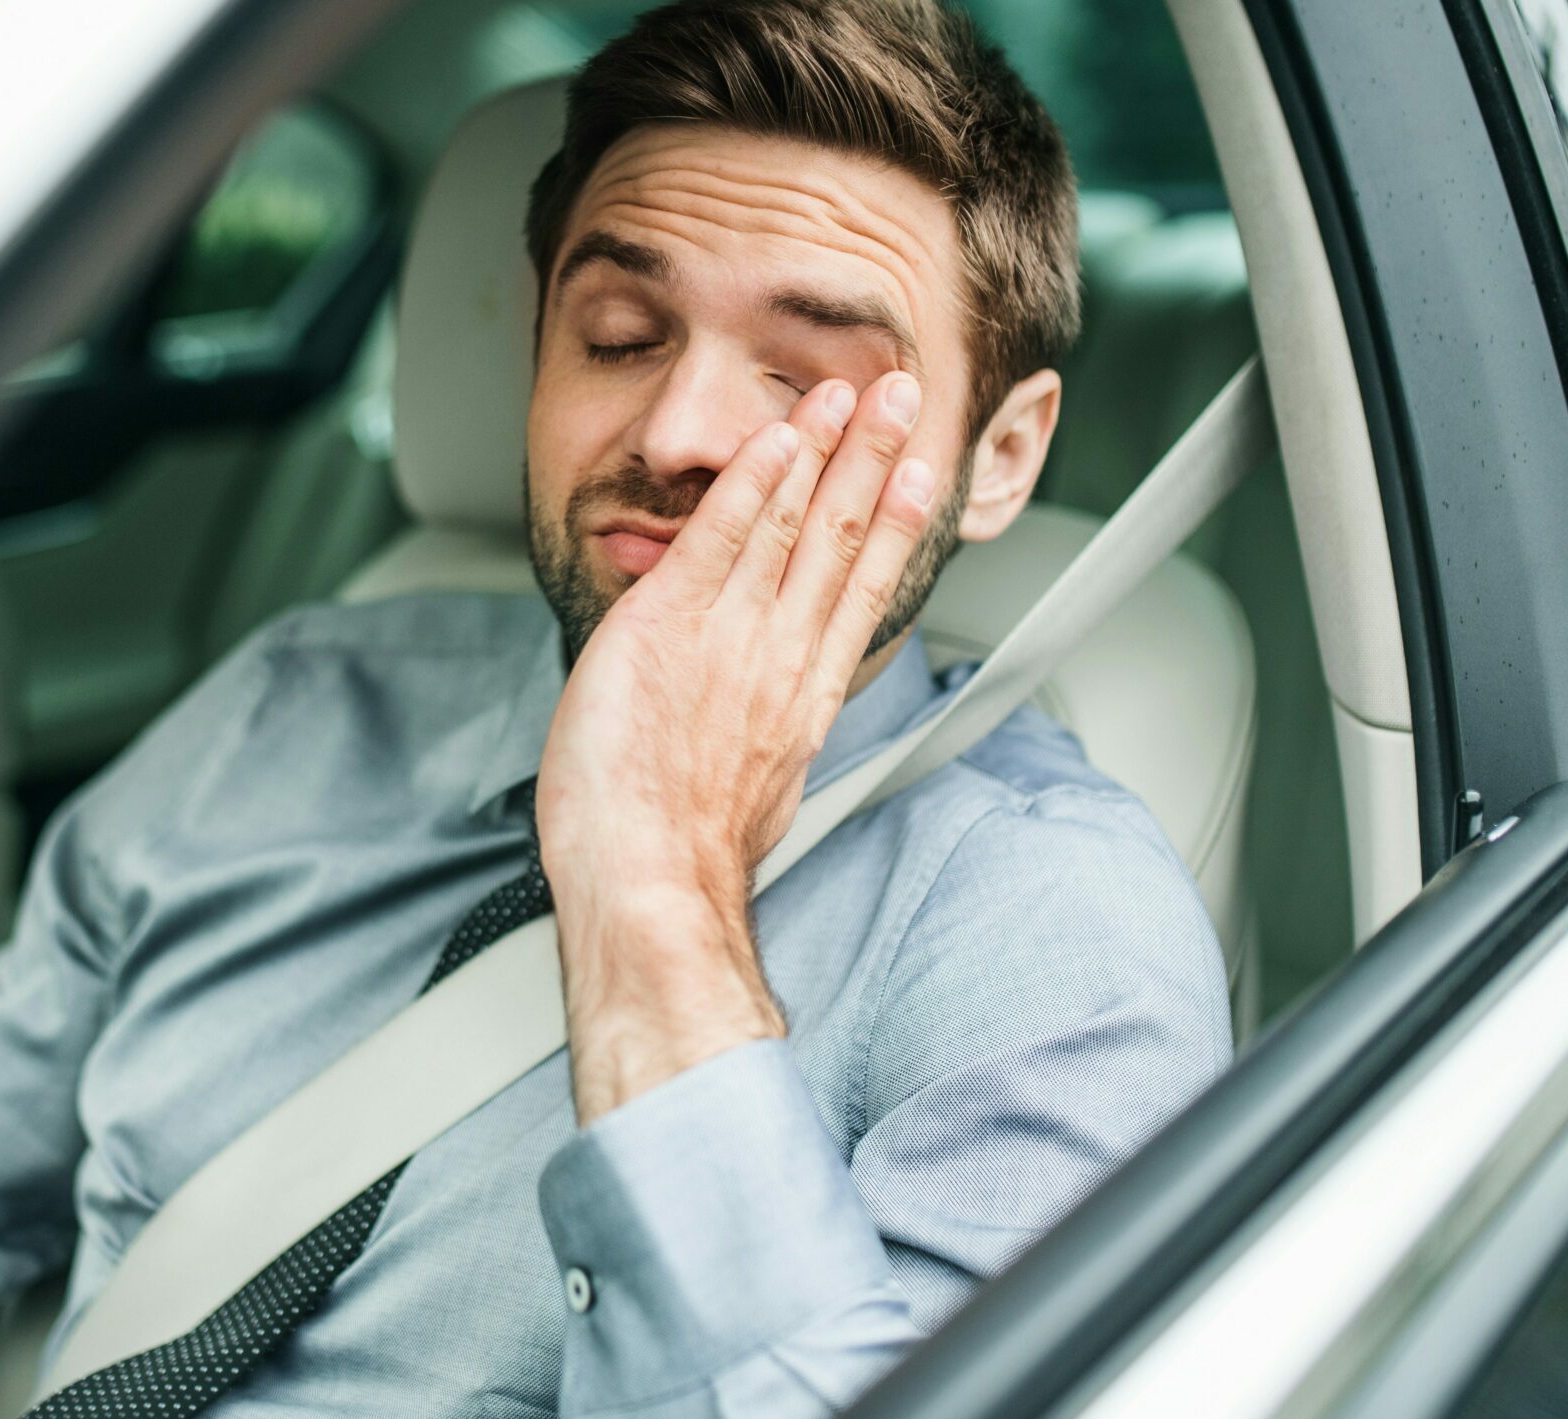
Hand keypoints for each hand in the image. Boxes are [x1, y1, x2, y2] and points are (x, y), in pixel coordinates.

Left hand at [537, 370, 937, 1123]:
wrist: (647, 878)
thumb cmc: (678, 855)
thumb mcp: (754, 789)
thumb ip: (765, 734)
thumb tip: (766, 726)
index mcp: (804, 696)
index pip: (862, 588)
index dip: (895, 521)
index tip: (921, 473)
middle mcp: (781, 656)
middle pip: (844, 537)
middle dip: (877, 458)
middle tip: (905, 395)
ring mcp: (731, 637)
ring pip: (793, 523)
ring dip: (823, 447)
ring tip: (850, 391)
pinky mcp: (669, 626)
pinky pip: (718, 537)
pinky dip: (751, 481)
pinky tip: (775, 436)